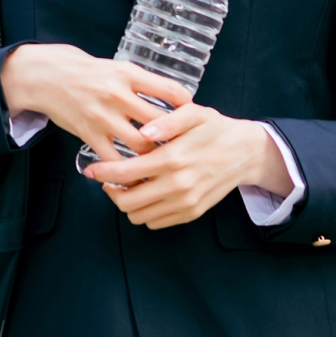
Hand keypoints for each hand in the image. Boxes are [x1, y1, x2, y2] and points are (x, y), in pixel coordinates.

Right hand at [0, 43, 191, 162]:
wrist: (47, 76)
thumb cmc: (87, 71)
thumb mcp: (117, 68)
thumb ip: (142, 83)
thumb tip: (173, 97)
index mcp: (129, 74)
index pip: (170, 90)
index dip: (187, 106)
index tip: (195, 116)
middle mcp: (118, 95)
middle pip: (160, 121)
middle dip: (176, 136)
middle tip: (187, 146)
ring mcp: (103, 117)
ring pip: (141, 143)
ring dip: (155, 155)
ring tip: (166, 162)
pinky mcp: (89, 135)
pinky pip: (115, 160)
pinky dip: (128, 171)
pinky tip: (137, 176)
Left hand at [81, 104, 292, 229]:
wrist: (245, 153)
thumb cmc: (215, 129)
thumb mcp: (194, 113)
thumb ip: (167, 121)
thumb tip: (143, 133)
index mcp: (172, 159)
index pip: (124, 173)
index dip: (102, 173)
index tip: (91, 170)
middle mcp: (177, 185)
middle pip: (126, 202)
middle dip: (111, 192)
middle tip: (109, 180)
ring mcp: (185, 202)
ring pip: (139, 216)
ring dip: (127, 204)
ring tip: (128, 187)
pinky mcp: (191, 213)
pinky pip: (156, 222)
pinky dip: (146, 212)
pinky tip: (148, 193)